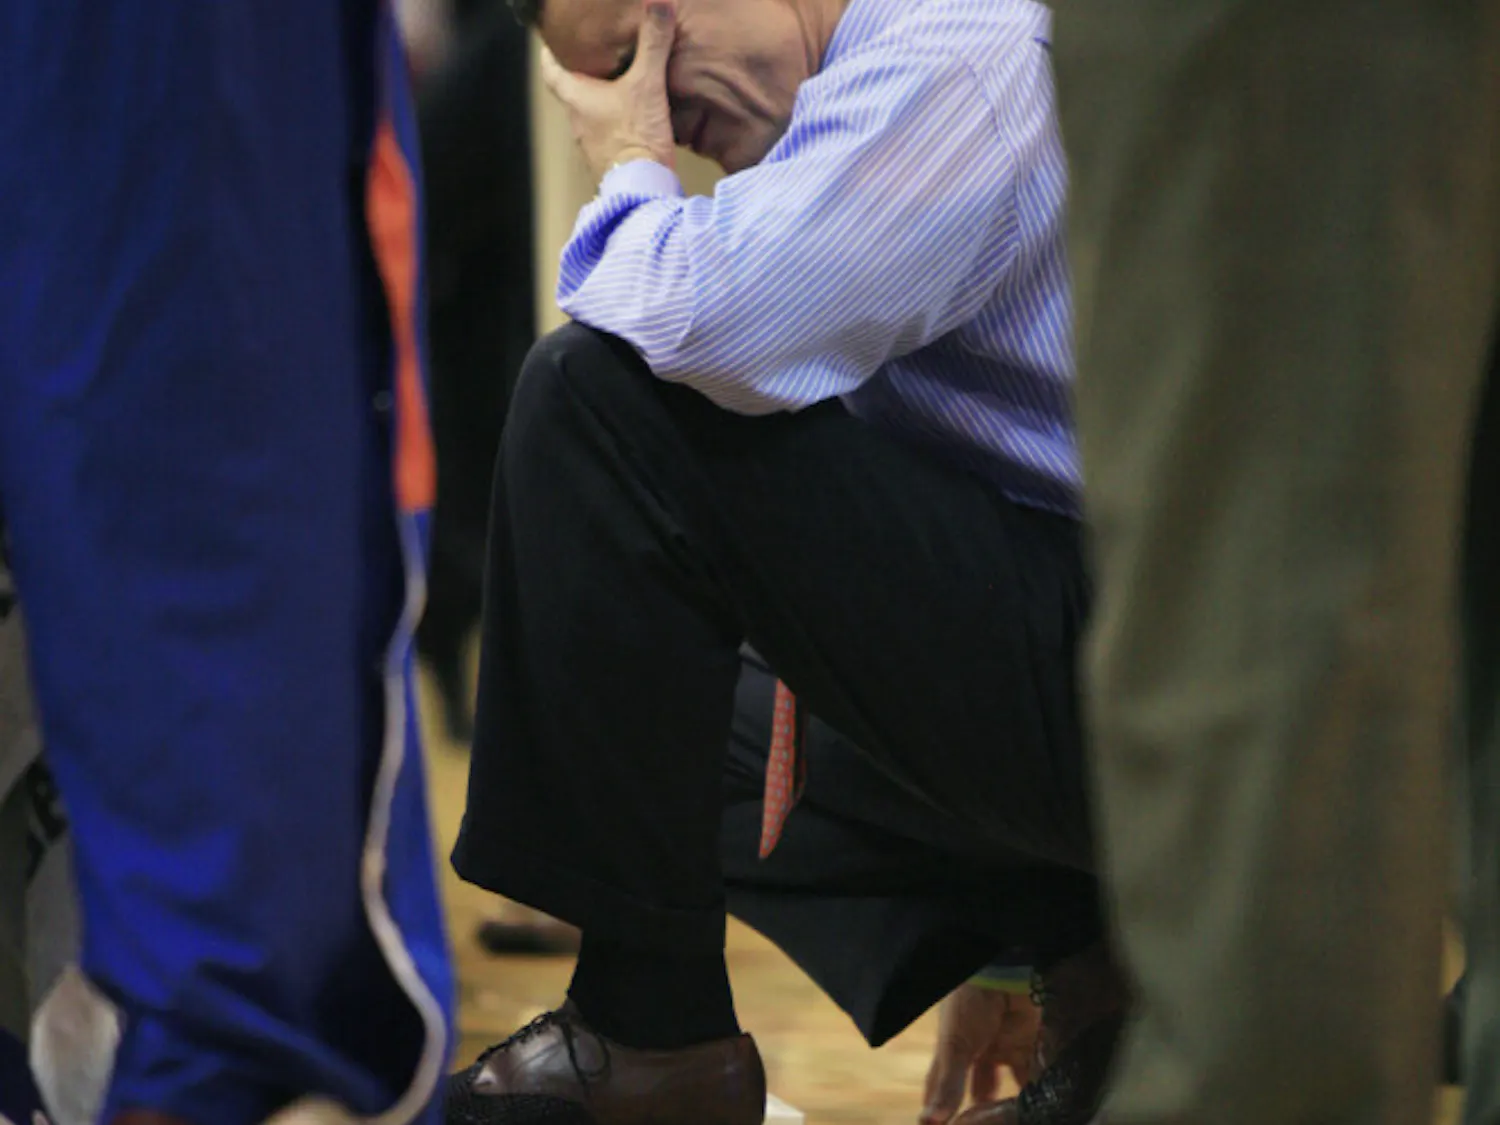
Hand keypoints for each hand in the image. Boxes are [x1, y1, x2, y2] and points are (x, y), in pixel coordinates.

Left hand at [539, 1, 677, 179]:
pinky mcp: (610, 161)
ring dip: (602, 100)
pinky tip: (635, 116)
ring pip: (591, 114)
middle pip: (572, 91)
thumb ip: (653, 44)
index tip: (554, 40)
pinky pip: (608, 135)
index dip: (550, 53)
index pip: (551, 71)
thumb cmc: (635, 137)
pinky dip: (616, 121)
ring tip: (619, 82)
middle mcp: (578, 122)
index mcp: (576, 99)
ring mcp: (592, 145)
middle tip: (596, 55)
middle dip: (583, 73)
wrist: (643, 191)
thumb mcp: (646, 84)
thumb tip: (658, 4)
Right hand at [919, 982, 1039, 1124]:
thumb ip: (948, 1086)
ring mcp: (1006, 1046)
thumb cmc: (969, 1001)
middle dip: (979, 1107)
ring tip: (1010, 1120)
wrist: (1004, 968)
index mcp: (953, 1047)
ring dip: (1009, 1102)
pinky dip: (1036, 1089)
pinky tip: (1038, 1107)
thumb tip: (927, 1123)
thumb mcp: (955, 1047)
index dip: (938, 1103)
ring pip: (1007, 1082)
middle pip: (977, 1085)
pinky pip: (1034, 1072)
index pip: (941, 1082)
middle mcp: (979, 1049)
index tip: (934, 1124)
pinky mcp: (1031, 1043)